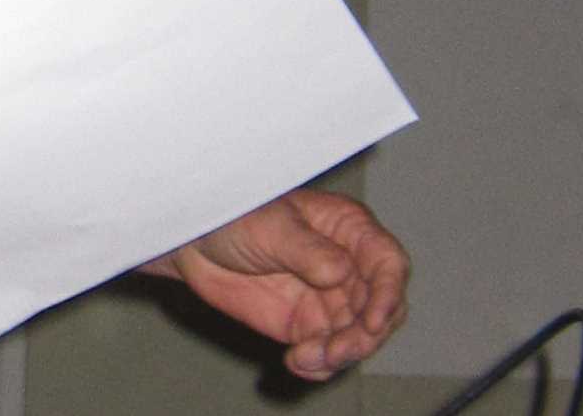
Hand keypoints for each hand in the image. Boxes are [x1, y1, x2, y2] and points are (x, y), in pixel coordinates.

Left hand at [148, 190, 408, 379]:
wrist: (194, 244)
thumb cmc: (235, 216)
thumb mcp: (271, 225)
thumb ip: (307, 249)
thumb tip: (341, 272)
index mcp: (348, 229)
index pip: (388, 263)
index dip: (388, 294)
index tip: (372, 322)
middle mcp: (348, 266)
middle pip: (382, 308)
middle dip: (365, 335)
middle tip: (335, 351)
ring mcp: (331, 299)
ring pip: (359, 338)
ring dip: (341, 355)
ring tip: (305, 357)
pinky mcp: (308, 326)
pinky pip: (329, 355)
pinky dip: (320, 366)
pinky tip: (296, 362)